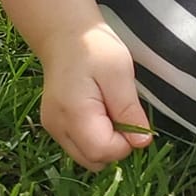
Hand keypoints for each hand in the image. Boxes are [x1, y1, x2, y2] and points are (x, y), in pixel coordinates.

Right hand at [38, 21, 153, 171]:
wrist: (65, 35)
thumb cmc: (94, 49)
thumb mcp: (119, 73)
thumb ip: (129, 110)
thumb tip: (142, 142)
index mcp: (73, 113)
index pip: (103, 151)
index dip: (125, 143)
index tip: (132, 118)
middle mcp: (57, 127)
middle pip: (93, 160)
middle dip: (115, 146)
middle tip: (120, 113)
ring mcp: (53, 128)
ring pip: (86, 157)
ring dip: (104, 143)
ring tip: (109, 111)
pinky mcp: (53, 126)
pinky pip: (78, 146)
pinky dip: (93, 138)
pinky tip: (98, 113)